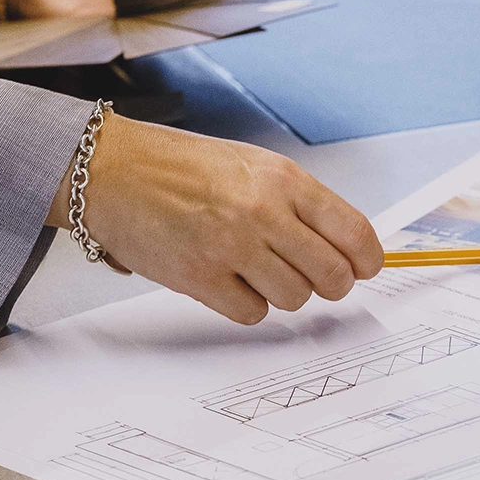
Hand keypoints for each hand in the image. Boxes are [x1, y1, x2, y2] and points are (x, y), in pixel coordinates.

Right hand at [48, 115, 382, 321]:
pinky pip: (252, 313)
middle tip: (316, 279)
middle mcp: (262, 212)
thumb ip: (297, 202)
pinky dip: (247, 304)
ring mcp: (231, 247)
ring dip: (284, 292)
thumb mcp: (251, 166)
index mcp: (283, 179)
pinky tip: (230, 280)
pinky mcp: (200, 278)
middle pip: (332, 276)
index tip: (365, 268)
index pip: (353, 232)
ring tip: (258, 270)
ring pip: (295, 299)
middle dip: (331, 284)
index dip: (367, 260)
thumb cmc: (178, 166)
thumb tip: (343, 245)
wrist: (111, 171)